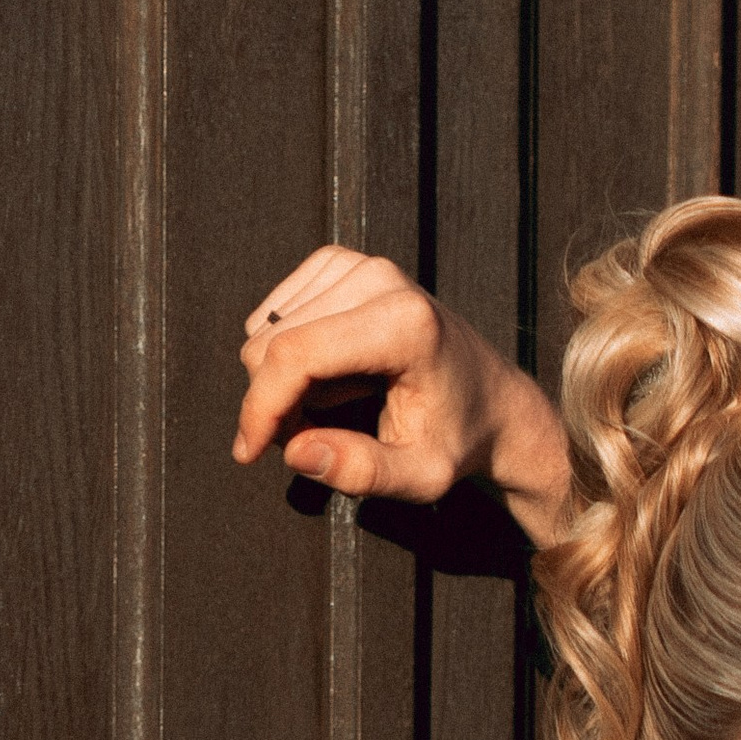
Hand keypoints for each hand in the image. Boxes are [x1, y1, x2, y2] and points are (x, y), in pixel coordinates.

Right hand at [232, 247, 571, 543]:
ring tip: (329, 413)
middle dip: (273, 401)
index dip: (260, 407)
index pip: (296, 355)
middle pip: (274, 340)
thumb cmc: (458, 440)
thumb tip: (296, 453)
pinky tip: (329, 379)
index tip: (248, 453)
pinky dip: (287, 353)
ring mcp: (360, 264)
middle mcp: (379, 279)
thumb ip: (363, 472)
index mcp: (404, 324)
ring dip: (281, 381)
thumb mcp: (422, 476)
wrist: (492, 402)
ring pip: (268, 327)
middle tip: (312, 441)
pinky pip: (277, 310)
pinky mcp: (343, 263)